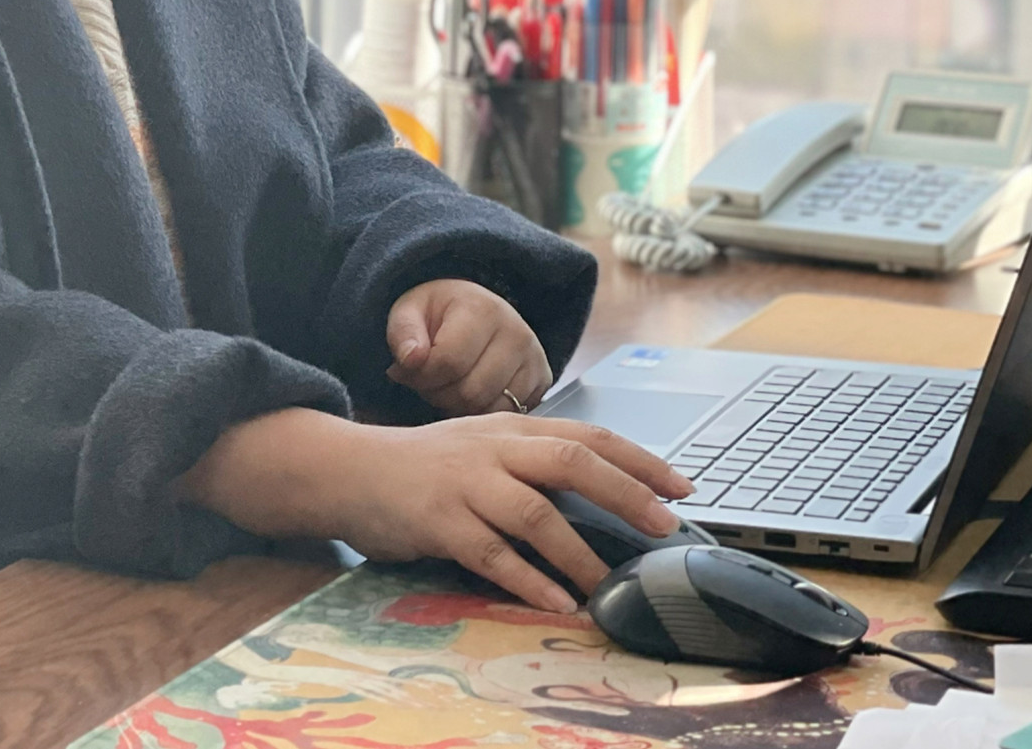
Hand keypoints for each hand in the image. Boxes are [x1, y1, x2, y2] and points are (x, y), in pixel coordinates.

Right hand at [175, 407, 694, 613]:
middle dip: (626, 494)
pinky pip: (490, 553)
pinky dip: (528, 580)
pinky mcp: (438, 520)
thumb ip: (530, 465)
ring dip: (580, 553)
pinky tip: (556, 601)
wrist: (347, 468)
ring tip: (613, 586)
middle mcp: (492, 448)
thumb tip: (601, 498)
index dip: (639, 460)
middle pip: (571, 462)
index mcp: (509, 429)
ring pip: (534, 512)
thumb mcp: (481, 449)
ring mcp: (464, 483)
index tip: (684, 486)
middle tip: (667, 526)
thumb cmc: (424, 466)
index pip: (587, 435)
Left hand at [385, 277, 551, 414]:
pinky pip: (507, 414)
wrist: (472, 310)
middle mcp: (516, 332)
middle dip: (438, 393)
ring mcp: (534, 358)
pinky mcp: (542, 380)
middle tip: (428, 379)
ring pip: (488, 407)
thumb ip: (403, 334)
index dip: (420, 375)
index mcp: (482, 309)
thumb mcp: (409, 313)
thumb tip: (411, 359)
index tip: (409, 369)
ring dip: (458, 406)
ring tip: (448, 383)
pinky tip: (469, 391)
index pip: (448, 362)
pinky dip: (481, 411)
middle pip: (469, 391)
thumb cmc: (438, 314)